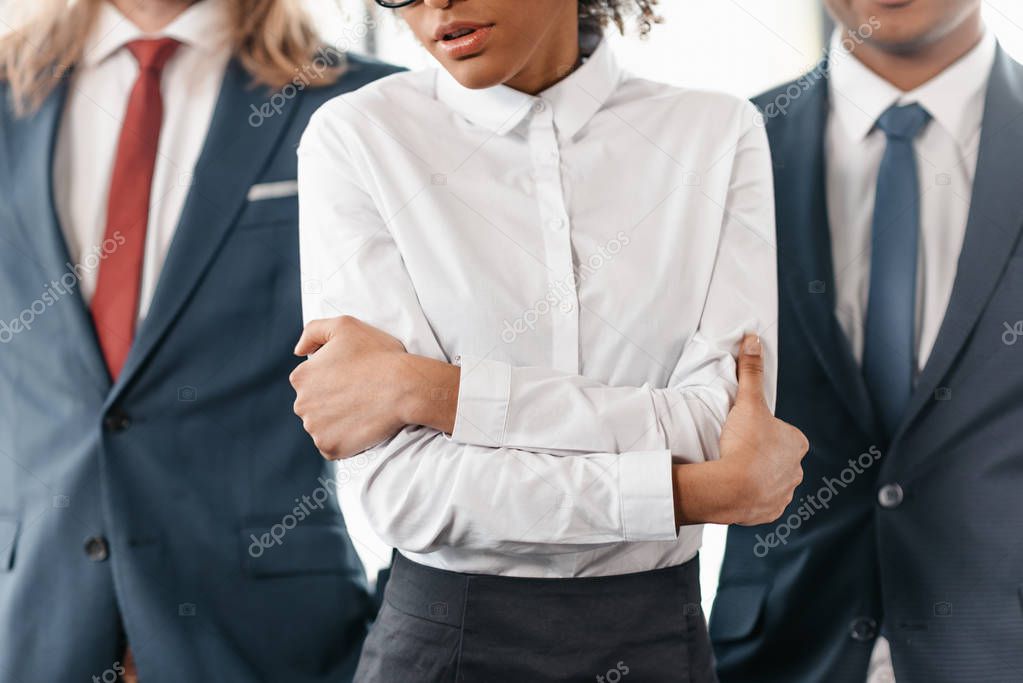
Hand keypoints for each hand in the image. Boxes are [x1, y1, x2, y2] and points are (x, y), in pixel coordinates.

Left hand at [290, 316, 408, 459]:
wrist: (405, 388)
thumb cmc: (378, 355)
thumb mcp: (345, 325)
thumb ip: (313, 331)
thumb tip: (298, 351)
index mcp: (301, 377)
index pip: (310, 380)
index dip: (332, 378)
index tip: (352, 376)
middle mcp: (301, 405)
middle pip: (313, 405)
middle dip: (331, 401)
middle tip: (359, 394)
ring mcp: (315, 429)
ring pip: (321, 426)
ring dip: (337, 421)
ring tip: (362, 409)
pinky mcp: (330, 448)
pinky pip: (331, 445)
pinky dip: (344, 439)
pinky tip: (361, 425)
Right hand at [673, 334, 807, 525]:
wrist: (732, 487)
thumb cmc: (744, 444)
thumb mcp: (747, 402)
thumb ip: (751, 371)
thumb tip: (753, 339)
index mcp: (796, 444)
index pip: (782, 433)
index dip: (762, 430)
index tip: (745, 431)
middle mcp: (797, 470)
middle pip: (778, 457)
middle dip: (761, 455)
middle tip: (737, 450)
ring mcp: (784, 493)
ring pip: (771, 481)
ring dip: (756, 477)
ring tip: (734, 470)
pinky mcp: (770, 512)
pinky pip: (762, 502)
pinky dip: (751, 497)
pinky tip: (736, 489)